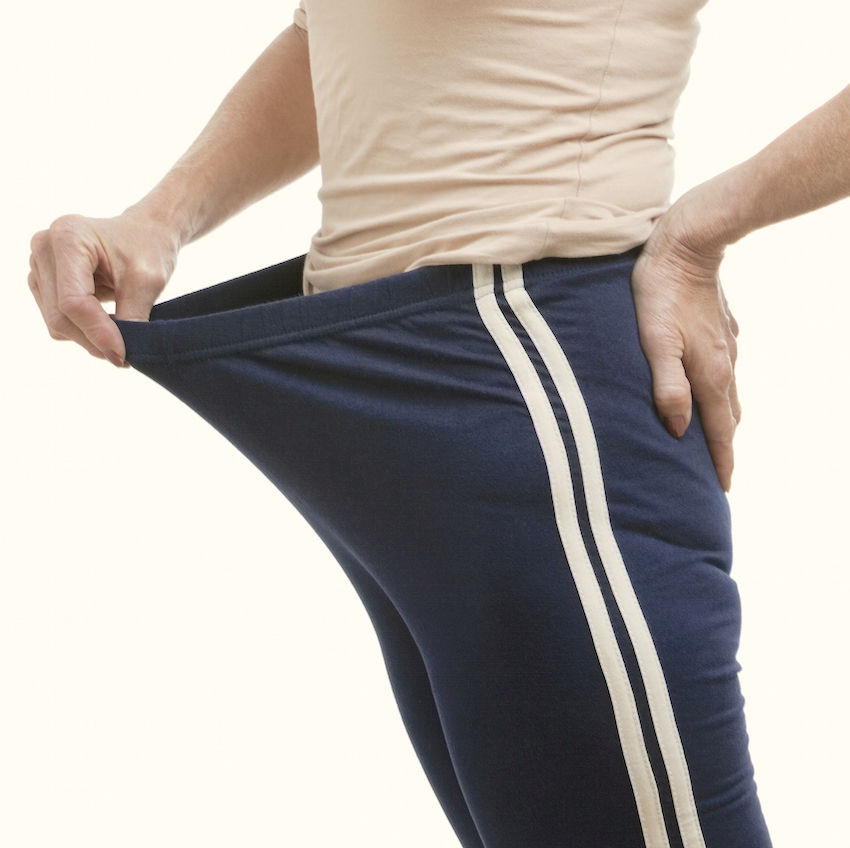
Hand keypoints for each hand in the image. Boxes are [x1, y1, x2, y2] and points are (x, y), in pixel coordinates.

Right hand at [28, 207, 180, 365]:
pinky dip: (82, 331)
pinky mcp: (44, 281)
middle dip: (93, 340)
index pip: (73, 301)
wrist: (145, 232)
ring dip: (88, 339)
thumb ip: (132, 318)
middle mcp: (45, 247)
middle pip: (60, 315)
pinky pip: (57, 320)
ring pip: (56, 322)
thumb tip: (119, 356)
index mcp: (69, 236)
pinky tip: (106, 327)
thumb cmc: (149, 247)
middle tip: (125, 355)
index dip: (98, 332)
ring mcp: (40, 264)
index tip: (123, 355)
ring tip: (119, 339)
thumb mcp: (148, 283)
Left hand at [631, 190, 741, 490]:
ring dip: (722, 422)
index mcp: (710, 374)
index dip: (721, 461)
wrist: (687, 245)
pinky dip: (718, 395)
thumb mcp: (655, 342)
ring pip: (728, 397)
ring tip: (712, 441)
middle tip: (717, 474)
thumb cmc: (661, 294)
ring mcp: (726, 348)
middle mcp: (724, 365)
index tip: (722, 489)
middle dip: (724, 447)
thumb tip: (679, 428)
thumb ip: (667, 386)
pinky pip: (724, 374)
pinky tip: (707, 394)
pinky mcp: (721, 332)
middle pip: (727, 419)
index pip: (718, 430)